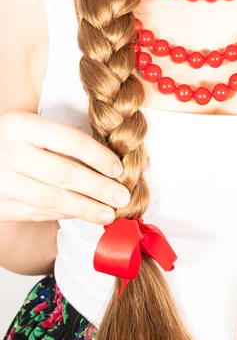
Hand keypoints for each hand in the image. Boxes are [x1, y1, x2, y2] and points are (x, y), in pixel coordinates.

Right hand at [0, 111, 129, 224]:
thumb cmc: (12, 141)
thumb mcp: (30, 129)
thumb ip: (62, 142)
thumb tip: (110, 164)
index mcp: (20, 125)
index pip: (71, 141)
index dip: (100, 157)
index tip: (119, 170)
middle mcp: (7, 151)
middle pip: (64, 173)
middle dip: (98, 188)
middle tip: (122, 197)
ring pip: (52, 198)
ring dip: (85, 208)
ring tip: (108, 214)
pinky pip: (36, 213)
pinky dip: (63, 215)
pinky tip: (81, 214)